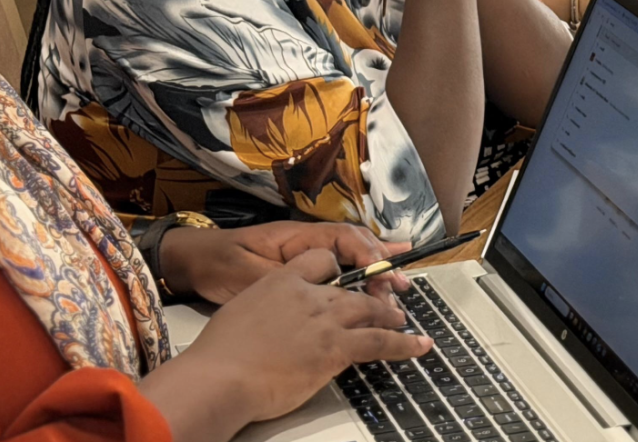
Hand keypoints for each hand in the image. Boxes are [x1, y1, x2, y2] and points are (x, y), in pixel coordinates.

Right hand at [141, 250, 432, 434]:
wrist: (219, 378)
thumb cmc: (218, 355)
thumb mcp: (239, 312)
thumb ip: (264, 308)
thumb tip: (272, 322)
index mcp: (281, 281)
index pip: (320, 259)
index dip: (335, 268)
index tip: (342, 278)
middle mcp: (309, 294)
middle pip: (350, 286)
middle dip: (369, 293)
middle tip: (382, 302)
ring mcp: (325, 319)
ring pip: (370, 309)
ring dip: (388, 315)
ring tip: (400, 319)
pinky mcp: (336, 347)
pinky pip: (380, 342)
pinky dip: (404, 344)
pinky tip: (419, 345)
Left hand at [158, 221, 410, 306]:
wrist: (192, 261)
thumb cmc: (219, 266)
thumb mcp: (248, 276)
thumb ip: (285, 282)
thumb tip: (315, 292)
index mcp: (298, 237)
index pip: (344, 240)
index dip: (368, 257)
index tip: (382, 279)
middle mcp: (308, 240)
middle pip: (355, 245)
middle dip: (380, 265)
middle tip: (400, 289)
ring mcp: (306, 252)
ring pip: (352, 254)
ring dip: (377, 267)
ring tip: (402, 282)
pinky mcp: (302, 267)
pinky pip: (339, 265)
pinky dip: (363, 268)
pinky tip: (383, 273)